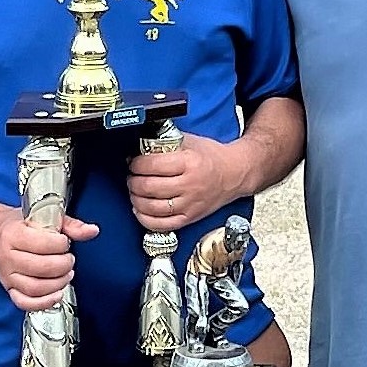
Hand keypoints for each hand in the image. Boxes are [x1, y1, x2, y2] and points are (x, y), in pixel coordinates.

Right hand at [0, 204, 94, 309]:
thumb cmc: (22, 226)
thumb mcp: (44, 218)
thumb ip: (70, 225)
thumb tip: (91, 231)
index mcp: (13, 235)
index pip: (41, 243)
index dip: (60, 244)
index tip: (65, 242)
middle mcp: (7, 257)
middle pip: (40, 268)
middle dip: (63, 265)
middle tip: (69, 259)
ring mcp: (7, 276)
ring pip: (35, 288)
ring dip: (58, 283)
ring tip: (66, 274)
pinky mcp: (9, 289)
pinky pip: (25, 303)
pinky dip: (44, 302)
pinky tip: (57, 293)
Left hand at [127, 133, 243, 235]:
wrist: (235, 174)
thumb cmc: (212, 157)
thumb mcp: (190, 142)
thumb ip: (166, 143)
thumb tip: (140, 148)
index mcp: (190, 163)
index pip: (152, 165)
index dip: (136, 164)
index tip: (133, 163)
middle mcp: (190, 185)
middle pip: (149, 188)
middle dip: (133, 182)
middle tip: (132, 177)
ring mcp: (190, 204)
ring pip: (152, 208)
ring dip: (136, 200)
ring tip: (134, 192)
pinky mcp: (190, 217)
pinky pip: (162, 225)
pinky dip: (146, 219)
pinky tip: (141, 210)